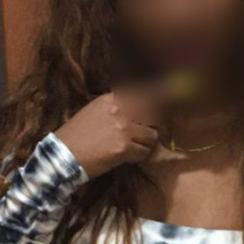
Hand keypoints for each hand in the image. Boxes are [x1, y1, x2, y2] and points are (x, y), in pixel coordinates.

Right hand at [54, 80, 186, 179]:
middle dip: (153, 125)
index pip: (145, 92)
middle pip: (154, 113)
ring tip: (130, 147)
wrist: (63, 155)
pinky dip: (138, 157)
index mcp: (113, 98)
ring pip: (152, 135)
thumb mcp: (96, 110)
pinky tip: (124, 157)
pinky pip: (144, 153)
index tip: (180, 85)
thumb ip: (118, 106)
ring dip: (145, 144)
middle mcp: (121, 109)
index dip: (164, 90)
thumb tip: (141, 107)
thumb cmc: (77, 134)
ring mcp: (124, 129)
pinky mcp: (124, 148)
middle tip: (145, 133)